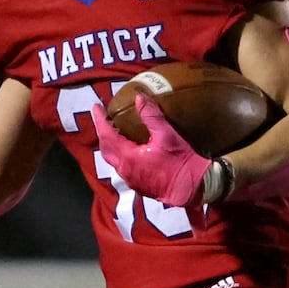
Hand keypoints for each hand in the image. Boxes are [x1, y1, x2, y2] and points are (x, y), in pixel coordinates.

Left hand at [92, 97, 211, 206]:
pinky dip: (120, 154)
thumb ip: (151, 116)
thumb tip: (139, 97)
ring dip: (111, 144)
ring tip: (114, 130)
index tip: (97, 107)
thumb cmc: (181, 163)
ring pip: (113, 159)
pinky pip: (122, 167)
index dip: (100, 120)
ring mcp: (130, 180)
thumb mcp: (167, 136)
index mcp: (128, 157)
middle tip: (104, 117)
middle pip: (106, 148)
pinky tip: (129, 147)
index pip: (107, 135)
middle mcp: (124, 170)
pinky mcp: (138, 185)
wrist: (192, 190)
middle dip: (102, 132)